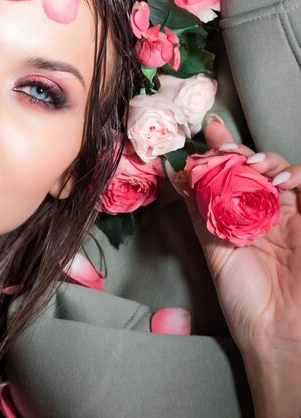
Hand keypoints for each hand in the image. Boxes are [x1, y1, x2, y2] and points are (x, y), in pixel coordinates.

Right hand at [184, 118, 300, 416]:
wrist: (285, 330)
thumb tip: (292, 172)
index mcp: (293, 210)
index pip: (275, 170)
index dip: (267, 160)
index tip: (262, 164)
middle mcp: (262, 212)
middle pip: (243, 171)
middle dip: (234, 150)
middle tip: (221, 139)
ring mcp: (235, 223)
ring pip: (219, 183)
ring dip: (210, 163)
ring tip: (206, 148)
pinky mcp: (212, 238)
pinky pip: (197, 209)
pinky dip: (186, 189)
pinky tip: (179, 171)